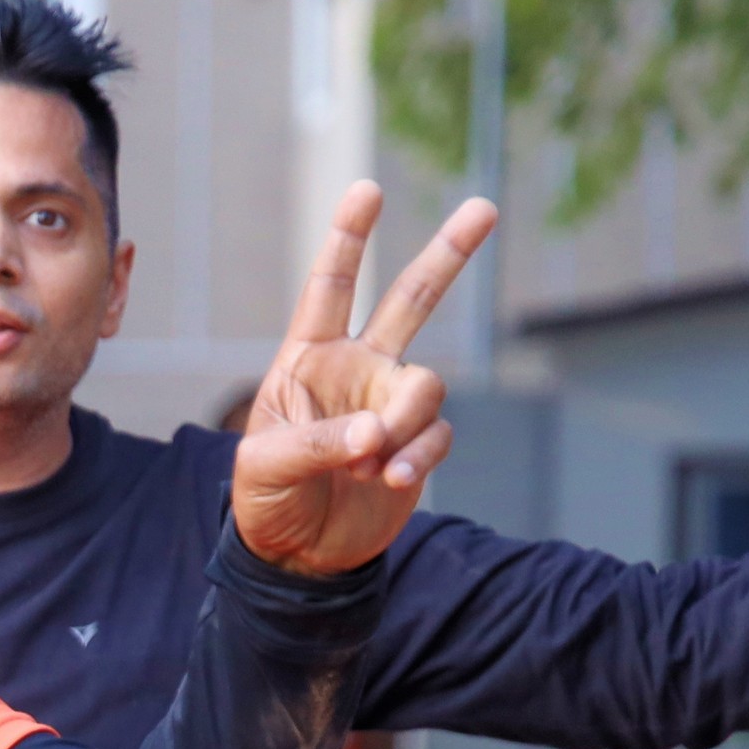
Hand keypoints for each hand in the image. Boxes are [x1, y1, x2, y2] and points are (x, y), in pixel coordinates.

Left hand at [231, 183, 495, 577]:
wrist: (295, 558)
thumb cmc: (264, 500)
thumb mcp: (266, 467)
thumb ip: (317, 444)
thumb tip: (375, 435)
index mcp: (308, 359)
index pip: (330, 288)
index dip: (347, 240)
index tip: (367, 190)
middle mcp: (356, 371)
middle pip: (411, 300)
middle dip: (447, 254)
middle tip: (484, 207)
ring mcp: (389, 406)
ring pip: (426, 384)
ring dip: (402, 425)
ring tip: (367, 467)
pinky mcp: (414, 446)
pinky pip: (436, 434)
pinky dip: (416, 456)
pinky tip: (389, 480)